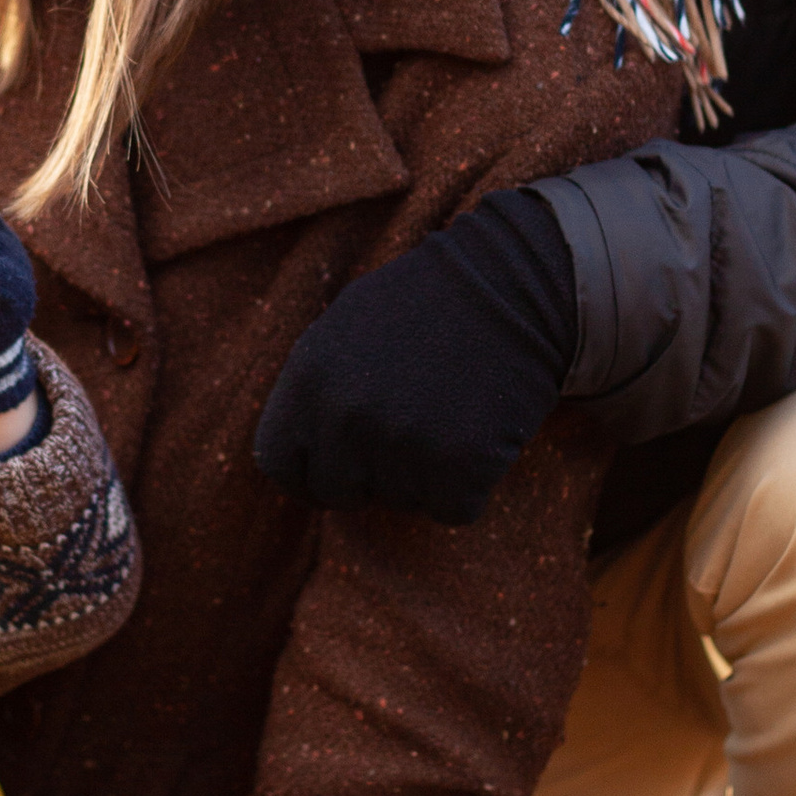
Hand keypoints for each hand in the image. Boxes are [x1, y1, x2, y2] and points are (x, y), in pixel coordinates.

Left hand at [253, 188, 578, 524]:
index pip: (279, 463)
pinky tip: (481, 433)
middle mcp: (345, 417)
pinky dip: (471, 485)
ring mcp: (402, 444)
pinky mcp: (460, 466)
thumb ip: (313, 389)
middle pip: (339, 491)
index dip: (310, 472)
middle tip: (411, 432)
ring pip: (402, 501)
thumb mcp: (347, 325)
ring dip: (426, 473)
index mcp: (308, 378)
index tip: (340, 470)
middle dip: (370, 476)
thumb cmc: (429, 302)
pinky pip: (454, 509)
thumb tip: (295, 452)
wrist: (516, 285)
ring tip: (451, 412)